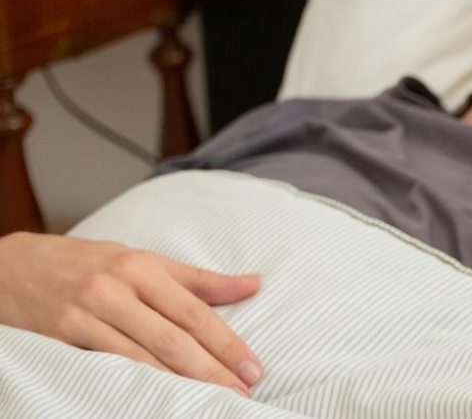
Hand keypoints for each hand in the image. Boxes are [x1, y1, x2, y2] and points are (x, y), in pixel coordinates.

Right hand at [0, 231, 261, 394]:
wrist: (14, 266)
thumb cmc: (87, 264)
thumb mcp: (143, 262)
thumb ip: (198, 280)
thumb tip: (253, 284)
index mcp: (145, 267)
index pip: (196, 310)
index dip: (227, 342)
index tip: (254, 368)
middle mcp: (119, 287)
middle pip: (175, 335)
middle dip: (212, 369)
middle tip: (241, 393)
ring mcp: (89, 311)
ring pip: (143, 355)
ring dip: (179, 383)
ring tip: (209, 403)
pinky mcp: (62, 334)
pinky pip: (105, 364)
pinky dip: (135, 384)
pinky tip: (156, 399)